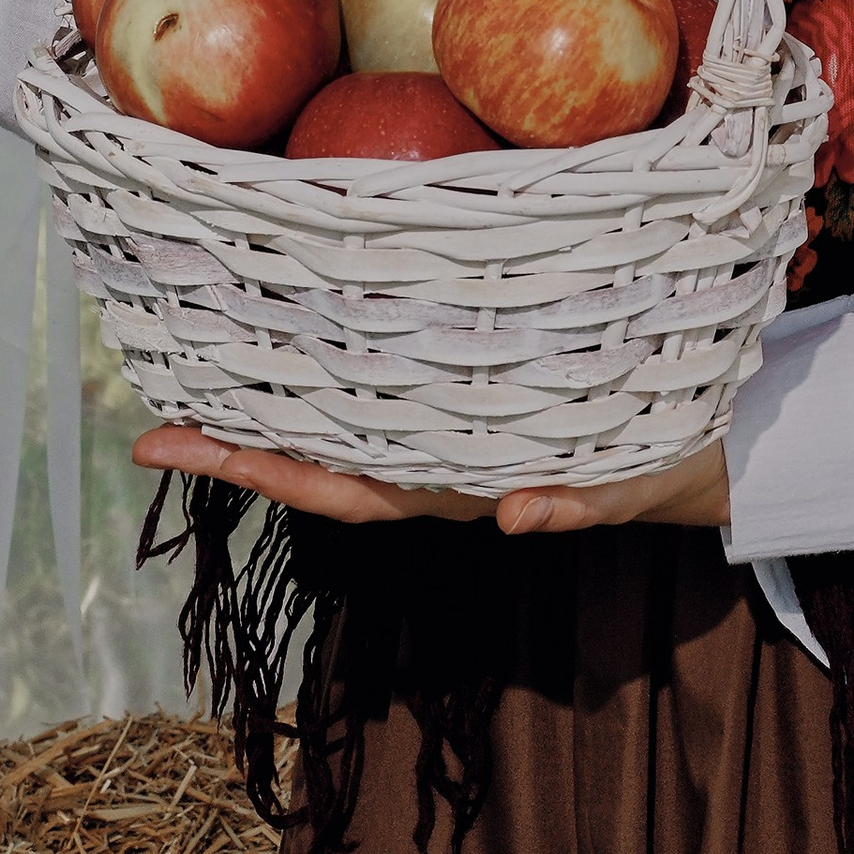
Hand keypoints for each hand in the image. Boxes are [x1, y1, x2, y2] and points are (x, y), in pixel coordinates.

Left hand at [130, 421, 730, 535]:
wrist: (701, 453)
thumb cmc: (662, 464)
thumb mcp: (631, 484)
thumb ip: (581, 502)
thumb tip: (519, 515)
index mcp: (455, 486)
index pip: (341, 485)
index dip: (256, 468)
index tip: (173, 446)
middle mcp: (431, 461)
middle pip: (316, 459)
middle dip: (234, 444)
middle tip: (152, 426)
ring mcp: (443, 434)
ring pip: (340, 426)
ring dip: (271, 408)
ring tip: (200, 375)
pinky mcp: (467, 397)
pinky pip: (383, 388)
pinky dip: (328, 371)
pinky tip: (290, 338)